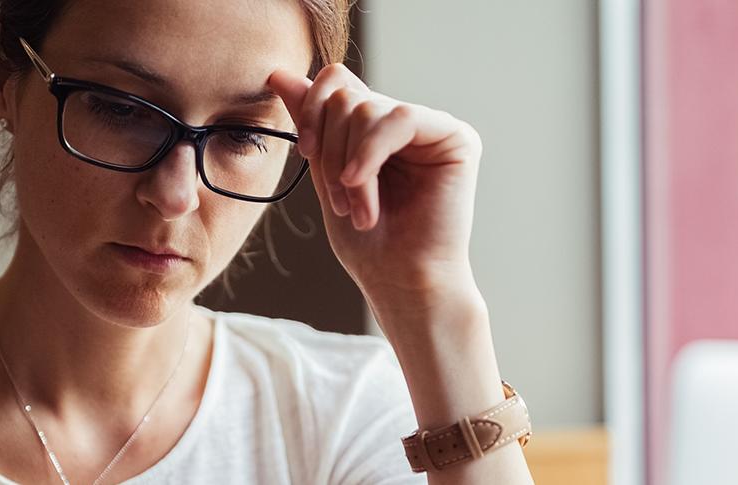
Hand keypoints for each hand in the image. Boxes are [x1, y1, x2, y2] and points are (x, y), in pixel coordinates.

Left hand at [266, 64, 484, 304]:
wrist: (402, 284)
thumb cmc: (369, 244)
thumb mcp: (327, 175)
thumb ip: (312, 123)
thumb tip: (280, 73)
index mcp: (378, 129)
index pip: (338, 83)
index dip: (312, 109)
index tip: (305, 152)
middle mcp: (407, 123)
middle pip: (347, 95)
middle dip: (330, 149)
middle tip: (340, 198)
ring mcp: (433, 128)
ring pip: (368, 108)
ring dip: (349, 163)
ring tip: (356, 207)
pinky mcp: (457, 138)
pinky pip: (400, 119)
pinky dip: (370, 154)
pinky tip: (362, 187)